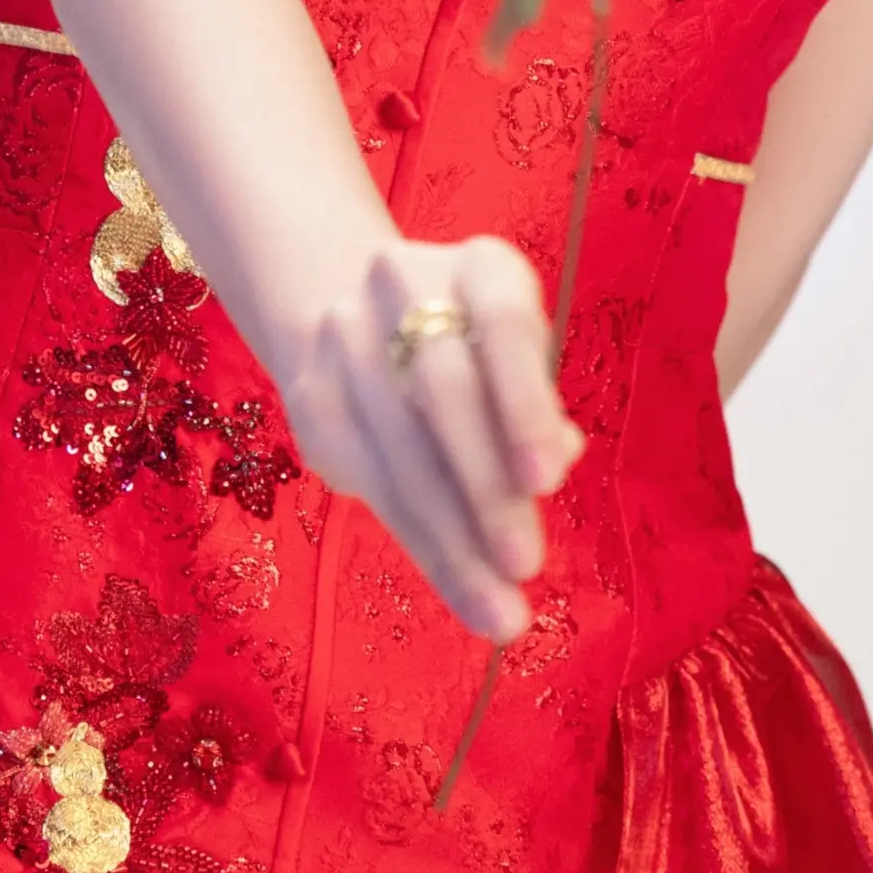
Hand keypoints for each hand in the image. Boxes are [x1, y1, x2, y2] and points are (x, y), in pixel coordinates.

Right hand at [268, 235, 585, 640]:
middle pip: (443, 390)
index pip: (503, 324)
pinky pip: (368, 482)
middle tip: (525, 565)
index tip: (548, 481)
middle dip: (486, 487)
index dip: (524, 402)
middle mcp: (403, 283)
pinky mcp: (312, 394)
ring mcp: (346, 335)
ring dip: (453, 539)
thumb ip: (538, 407)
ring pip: (401, 449)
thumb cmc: (478, 349)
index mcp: (480, 266)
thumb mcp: (521, 359)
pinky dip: (422, 546)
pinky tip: (460, 588)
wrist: (361, 314)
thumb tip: (560, 458)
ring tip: (499, 606)